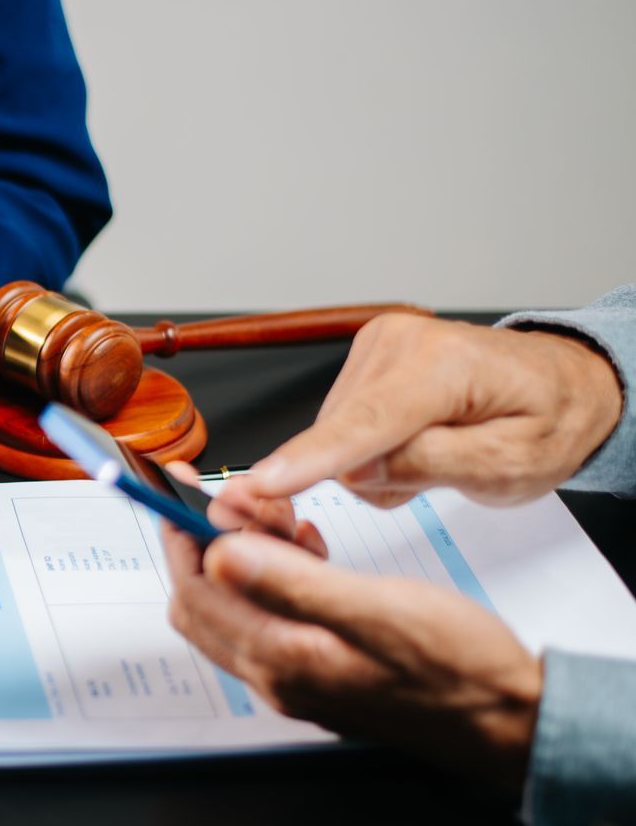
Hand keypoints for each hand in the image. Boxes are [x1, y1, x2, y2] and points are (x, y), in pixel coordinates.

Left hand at [161, 520, 542, 795]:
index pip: (196, 593)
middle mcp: (276, 677)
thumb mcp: (378, 611)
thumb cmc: (461, 669)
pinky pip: (271, 619)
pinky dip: (275, 578)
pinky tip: (311, 551)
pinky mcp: (319, 673)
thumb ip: (292, 584)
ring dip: (245, 558)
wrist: (512, 721)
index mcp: (281, 660)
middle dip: (208, 545)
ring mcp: (296, 680)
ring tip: (286, 521)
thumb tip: (220, 554)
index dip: (181, 538)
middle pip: (204, 603)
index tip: (179, 494)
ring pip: (236, 609)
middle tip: (241, 502)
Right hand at [249, 314, 622, 506]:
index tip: (264, 482)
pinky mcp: (363, 357)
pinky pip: (341, 423)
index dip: (312, 457)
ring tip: (436, 450)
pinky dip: (371, 445)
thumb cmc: (547, 420)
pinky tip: (415, 437)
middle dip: (379, 472)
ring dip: (377, 461)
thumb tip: (357, 473)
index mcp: (444, 365)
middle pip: (344, 436)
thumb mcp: (512, 466)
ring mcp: (377, 345)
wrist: (560, 383)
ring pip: (337, 434)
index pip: (367, 422)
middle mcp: (400, 342)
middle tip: (442, 470)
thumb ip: (433, 467)